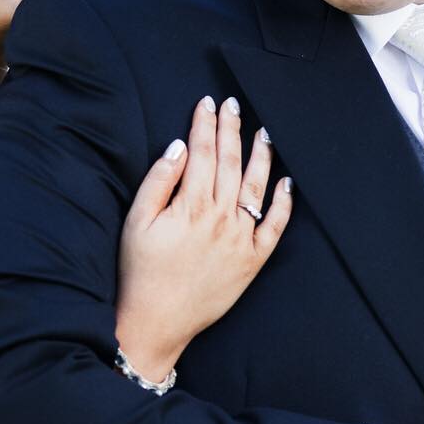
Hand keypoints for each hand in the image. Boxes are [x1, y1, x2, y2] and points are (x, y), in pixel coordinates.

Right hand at [114, 95, 291, 380]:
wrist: (158, 321)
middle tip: (234, 105)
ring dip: (261, 156)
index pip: (202, 153)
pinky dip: (284, 203)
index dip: (205, 124)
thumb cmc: (140, 271)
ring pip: (256, 187)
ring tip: (263, 132)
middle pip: (230, 162)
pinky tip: (287, 182)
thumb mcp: (136, 222)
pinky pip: (275, 227)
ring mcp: (241, 239)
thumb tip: (179, 147)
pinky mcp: (253, 260)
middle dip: (231, 129)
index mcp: (191, 206)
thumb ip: (158, 181)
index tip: (208, 103)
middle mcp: (221, 218)